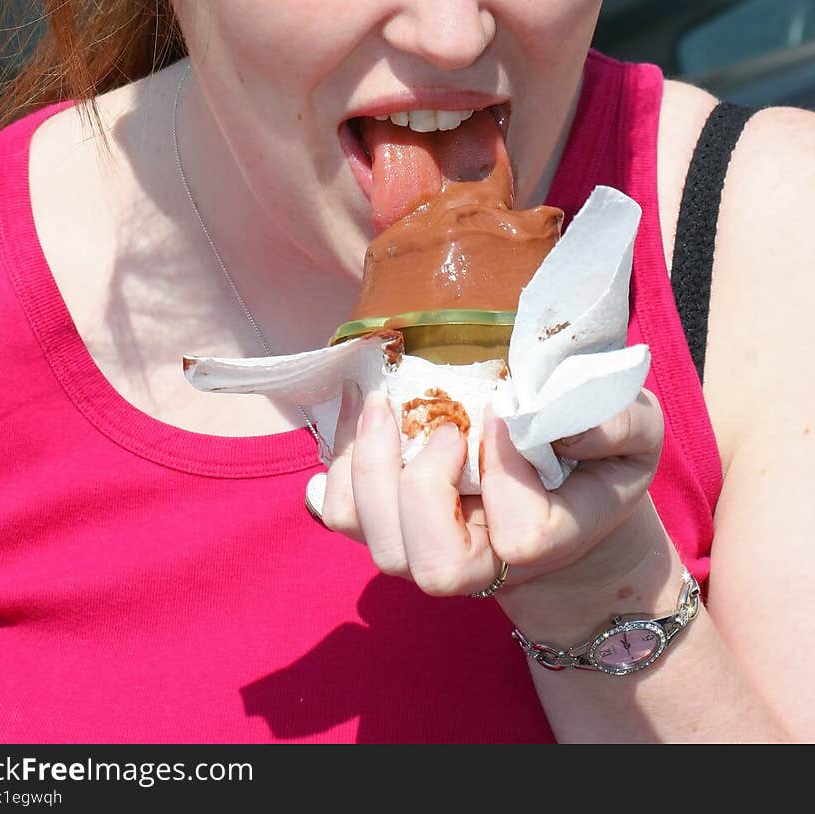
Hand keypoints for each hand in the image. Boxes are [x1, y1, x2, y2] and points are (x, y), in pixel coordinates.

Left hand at [318, 383, 665, 604]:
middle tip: (444, 426)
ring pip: (378, 544)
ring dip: (369, 469)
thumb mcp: (638, 431)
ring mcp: (427, 549)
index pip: (520, 539)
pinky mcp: (387, 524)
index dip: (508, 476)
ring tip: (384, 406)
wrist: (562, 493)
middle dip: (424, 486)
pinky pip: (339, 514)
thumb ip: (619, 423)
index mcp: (547, 542)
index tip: (505, 415)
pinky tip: (356, 416)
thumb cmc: (598, 459)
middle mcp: (482, 562)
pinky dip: (335, 467)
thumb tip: (559, 423)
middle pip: (434, 566)